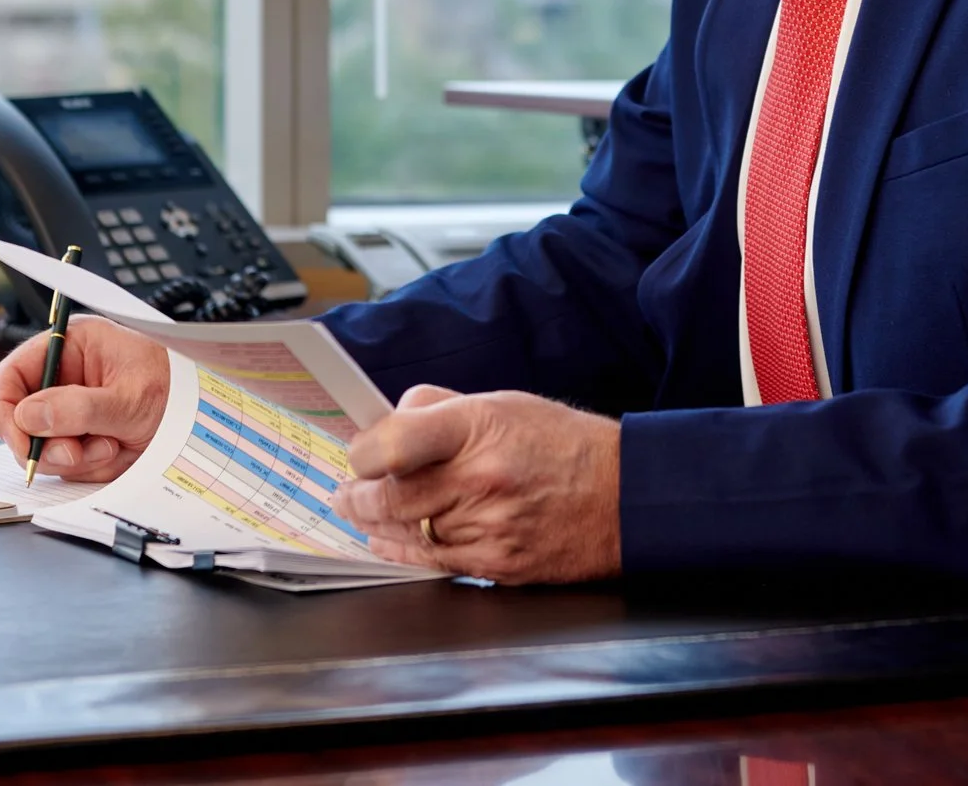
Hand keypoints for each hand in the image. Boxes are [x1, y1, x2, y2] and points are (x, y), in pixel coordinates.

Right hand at [0, 318, 170, 481]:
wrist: (207, 418)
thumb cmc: (176, 389)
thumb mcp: (129, 399)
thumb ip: (79, 408)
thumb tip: (30, 415)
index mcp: (71, 347)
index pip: (11, 376)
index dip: (7, 410)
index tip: (21, 439)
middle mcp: (65, 377)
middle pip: (20, 419)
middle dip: (46, 443)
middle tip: (75, 453)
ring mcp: (71, 410)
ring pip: (43, 447)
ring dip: (76, 457)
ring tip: (113, 445)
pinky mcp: (82, 436)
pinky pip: (67, 464)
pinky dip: (90, 466)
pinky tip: (117, 451)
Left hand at [331, 385, 622, 583]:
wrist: (624, 497)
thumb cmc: (562, 444)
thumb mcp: (503, 403)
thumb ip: (439, 408)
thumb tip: (389, 421)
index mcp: (479, 426)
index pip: (395, 441)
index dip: (363, 452)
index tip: (355, 456)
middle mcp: (480, 478)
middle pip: (390, 497)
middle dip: (355, 497)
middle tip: (343, 493)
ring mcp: (488, 527)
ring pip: (406, 534)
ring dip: (375, 525)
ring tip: (361, 513)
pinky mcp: (497, 565)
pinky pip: (432, 563)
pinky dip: (402, 552)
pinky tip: (387, 541)